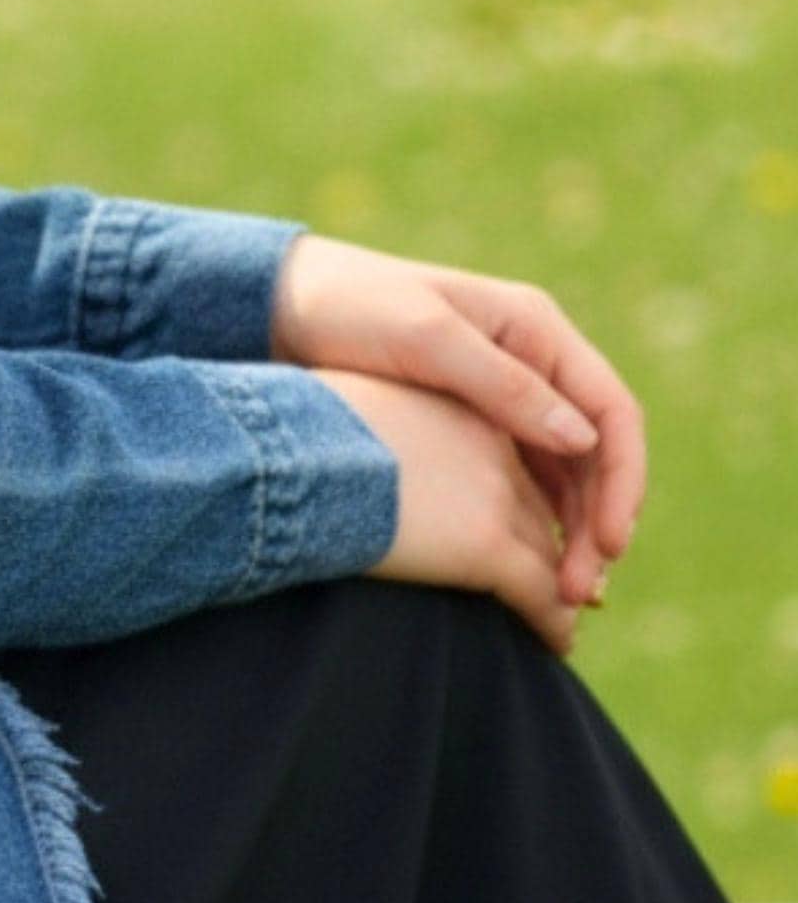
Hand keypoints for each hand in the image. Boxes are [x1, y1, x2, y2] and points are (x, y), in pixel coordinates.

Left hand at [269, 232, 646, 605]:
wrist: (280, 306)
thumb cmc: (350, 308)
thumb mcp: (425, 339)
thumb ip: (503, 387)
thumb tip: (584, 441)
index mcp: (536, 330)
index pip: (614, 411)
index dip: (622, 481)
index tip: (611, 543)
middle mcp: (532, 364)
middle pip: (596, 453)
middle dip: (598, 521)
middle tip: (584, 590)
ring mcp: (503, 397)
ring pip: (563, 475)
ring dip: (571, 531)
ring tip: (565, 595)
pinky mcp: (468, 428)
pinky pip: (522, 480)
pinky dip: (534, 523)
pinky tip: (528, 570)